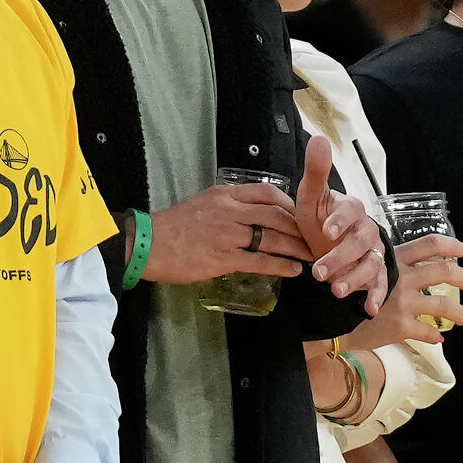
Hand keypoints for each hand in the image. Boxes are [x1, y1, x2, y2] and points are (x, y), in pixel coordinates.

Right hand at [143, 182, 309, 284]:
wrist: (148, 244)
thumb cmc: (173, 226)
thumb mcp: (202, 203)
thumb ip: (227, 206)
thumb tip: (250, 213)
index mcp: (225, 194)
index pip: (267, 192)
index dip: (290, 203)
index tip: (302, 213)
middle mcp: (230, 211)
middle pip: (276, 214)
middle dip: (300, 226)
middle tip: (314, 236)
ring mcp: (228, 235)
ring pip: (273, 238)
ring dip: (296, 247)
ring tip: (311, 255)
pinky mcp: (224, 258)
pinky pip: (260, 261)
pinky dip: (281, 265)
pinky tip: (294, 270)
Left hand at [295, 136, 389, 310]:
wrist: (323, 245)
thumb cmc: (317, 220)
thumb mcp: (310, 198)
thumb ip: (316, 171)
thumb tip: (319, 138)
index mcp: (350, 209)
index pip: (350, 211)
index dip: (339, 220)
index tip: (325, 230)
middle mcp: (366, 229)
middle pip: (359, 242)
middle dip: (340, 257)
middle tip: (319, 272)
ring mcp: (373, 252)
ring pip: (370, 264)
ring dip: (355, 279)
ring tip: (335, 291)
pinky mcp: (375, 274)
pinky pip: (380, 284)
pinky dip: (375, 296)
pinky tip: (367, 309)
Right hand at [351, 234, 462, 347]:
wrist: (330, 318)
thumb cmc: (344, 293)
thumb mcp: (364, 270)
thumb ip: (386, 268)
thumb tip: (405, 269)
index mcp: (394, 261)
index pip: (430, 244)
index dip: (452, 245)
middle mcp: (402, 279)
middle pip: (442, 272)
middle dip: (461, 277)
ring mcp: (403, 303)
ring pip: (443, 305)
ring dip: (459, 312)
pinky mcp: (400, 326)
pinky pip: (427, 331)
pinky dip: (434, 335)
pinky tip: (437, 339)